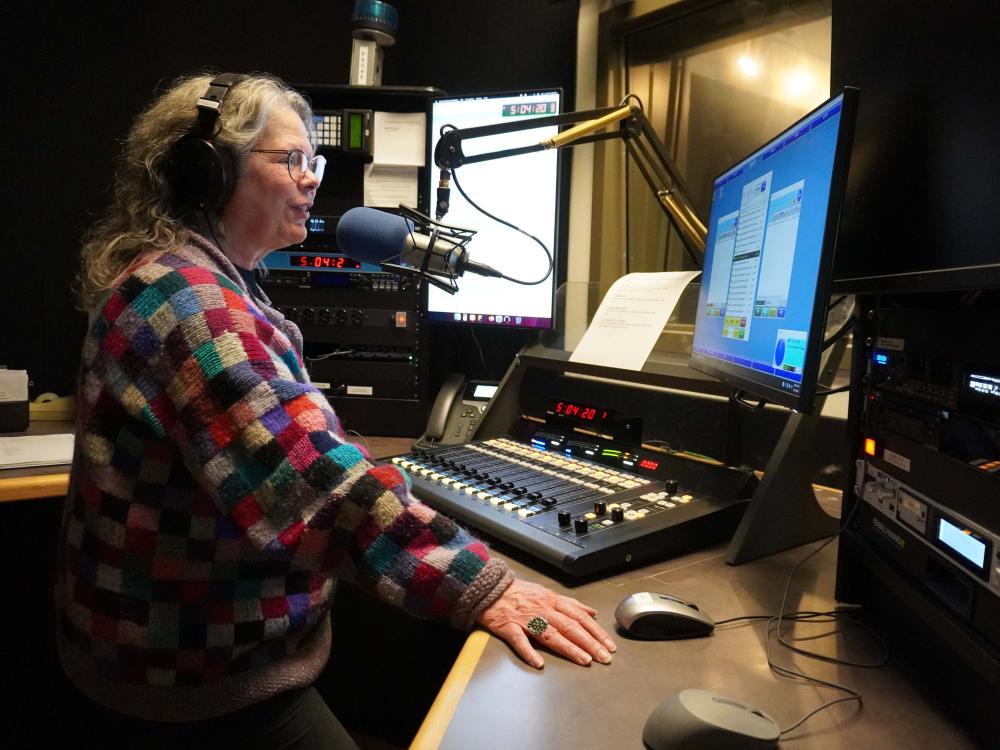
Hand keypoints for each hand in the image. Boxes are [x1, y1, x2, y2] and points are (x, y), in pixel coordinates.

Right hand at [477, 578, 616, 668]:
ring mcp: (526, 619)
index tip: (609, 646)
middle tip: (604, 657)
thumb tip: (592, 612)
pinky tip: (539, 663)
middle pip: (569, 626)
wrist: (490, 588)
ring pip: (550, 634)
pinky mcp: (508, 627)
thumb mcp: (548, 592)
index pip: (579, 617)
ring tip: (583, 660)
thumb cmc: (520, 593)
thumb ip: (571, 604)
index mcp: (553, 601)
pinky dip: (529, 652)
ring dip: (568, 648)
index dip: (596, 631)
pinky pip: (519, 641)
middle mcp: (542, 610)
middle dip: (589, 642)